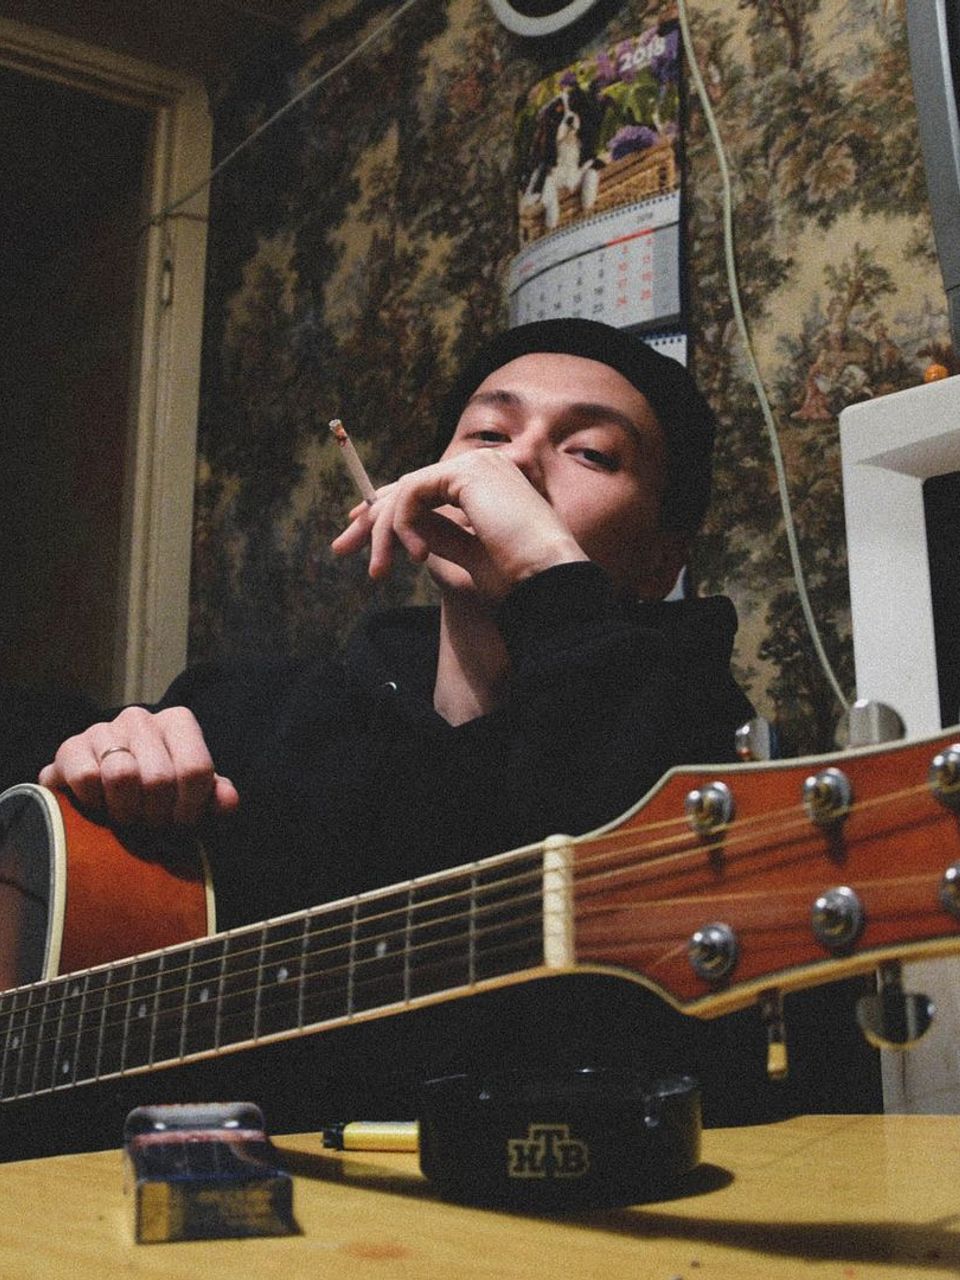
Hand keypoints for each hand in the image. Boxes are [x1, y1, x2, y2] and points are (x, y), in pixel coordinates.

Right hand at [37, 706, 238, 826]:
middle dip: (157, 815)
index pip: (195, 769)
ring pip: (122, 776)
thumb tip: (228, 800)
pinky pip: (87, 779)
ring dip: (126, 811)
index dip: (190, 807)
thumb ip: (215, 796)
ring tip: (128, 815)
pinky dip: (95, 803)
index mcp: (178, 722)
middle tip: (152, 823)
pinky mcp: (70, 747)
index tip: (182, 822)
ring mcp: (104, 728)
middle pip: (159, 779)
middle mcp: (141, 718)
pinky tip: (101, 804)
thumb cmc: (157, 791)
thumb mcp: (191, 793)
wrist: (101, 786)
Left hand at [330, 451, 586, 600]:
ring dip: (383, 532)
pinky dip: (403, 524)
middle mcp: (484, 466)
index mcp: (488, 485)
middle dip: (372, 518)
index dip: (387, 509)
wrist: (545, 581)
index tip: (358, 530)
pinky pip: (413, 492)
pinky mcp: (468, 472)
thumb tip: (396, 523)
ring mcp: (478, 465)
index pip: (425, 489)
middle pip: (409, 485)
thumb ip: (435, 531)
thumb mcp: (465, 553)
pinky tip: (417, 555)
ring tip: (378, 570)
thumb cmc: (516, 578)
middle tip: (341, 548)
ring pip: (406, 491)